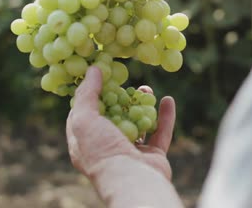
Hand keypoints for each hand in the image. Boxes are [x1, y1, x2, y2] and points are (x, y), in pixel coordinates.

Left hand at [67, 66, 182, 206]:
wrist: (133, 181)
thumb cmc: (103, 152)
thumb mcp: (84, 119)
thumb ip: (86, 94)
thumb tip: (92, 70)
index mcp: (84, 143)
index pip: (84, 114)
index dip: (91, 95)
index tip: (100, 76)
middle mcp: (106, 147)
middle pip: (114, 117)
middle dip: (120, 98)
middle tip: (126, 81)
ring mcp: (130, 152)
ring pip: (137, 124)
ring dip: (143, 105)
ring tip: (147, 89)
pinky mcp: (152, 155)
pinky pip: (160, 133)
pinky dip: (165, 117)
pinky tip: (168, 100)